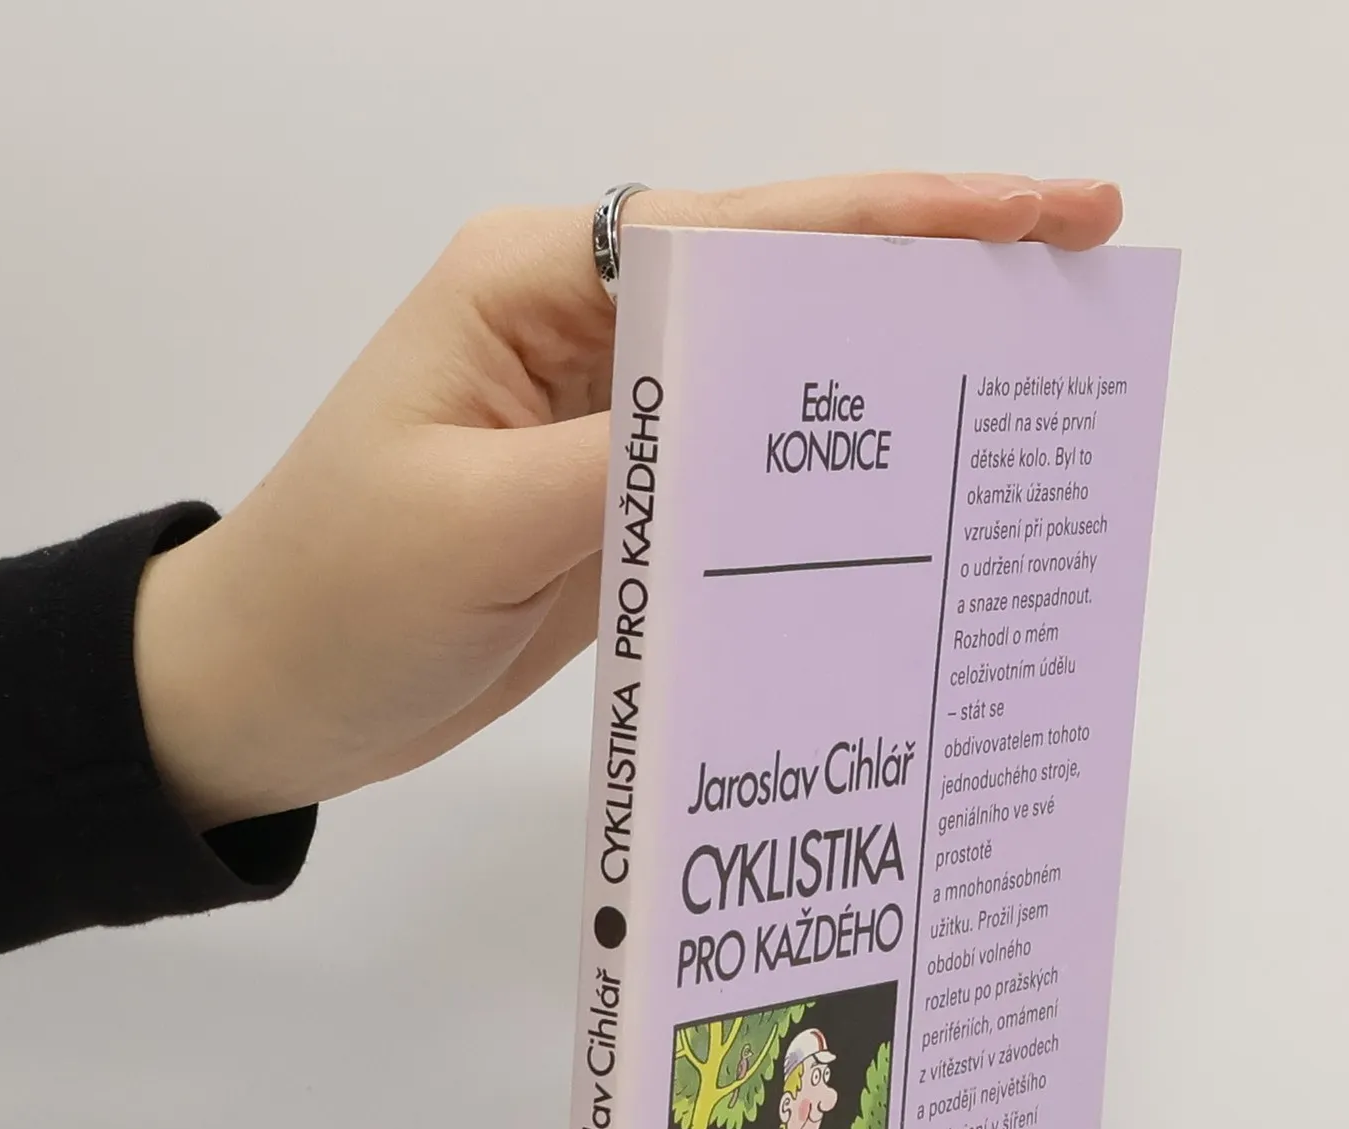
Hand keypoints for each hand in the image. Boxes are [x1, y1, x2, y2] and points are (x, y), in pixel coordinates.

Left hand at [133, 172, 1123, 828]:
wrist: (269, 694)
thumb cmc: (339, 595)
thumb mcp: (474, 524)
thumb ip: (632, 464)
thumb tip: (785, 431)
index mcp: (544, 281)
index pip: (757, 235)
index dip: (912, 221)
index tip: (1050, 213)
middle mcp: (590, 325)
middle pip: (793, 287)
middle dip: (935, 282)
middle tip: (1079, 290)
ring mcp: (616, 415)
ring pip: (785, 384)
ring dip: (897, 386)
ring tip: (1029, 393)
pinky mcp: (627, 498)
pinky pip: (753, 477)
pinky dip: (836, 483)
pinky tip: (918, 499)